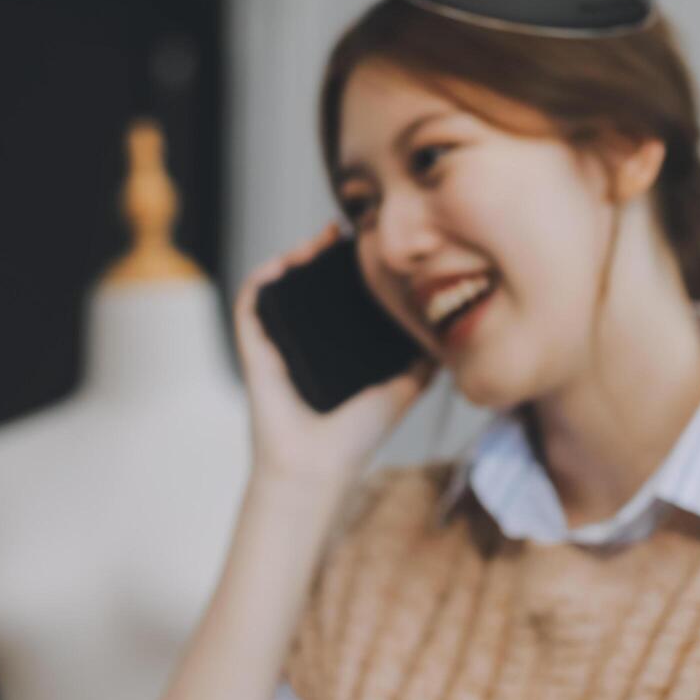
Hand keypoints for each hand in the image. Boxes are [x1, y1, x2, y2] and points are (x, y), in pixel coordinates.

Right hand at [233, 223, 436, 486]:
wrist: (320, 467)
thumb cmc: (358, 435)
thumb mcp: (403, 388)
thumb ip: (424, 361)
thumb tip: (449, 330)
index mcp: (333, 345)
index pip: (337, 294)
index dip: (349, 265)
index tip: (368, 244)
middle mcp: (304, 339)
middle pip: (307, 282)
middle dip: (323, 251)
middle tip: (345, 232)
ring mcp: (277, 342)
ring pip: (278, 284)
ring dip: (295, 255)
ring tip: (320, 241)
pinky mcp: (254, 349)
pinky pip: (250, 303)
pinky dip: (263, 276)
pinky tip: (286, 262)